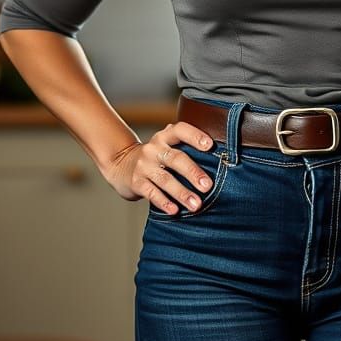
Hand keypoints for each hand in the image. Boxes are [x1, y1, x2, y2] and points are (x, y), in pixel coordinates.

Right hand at [101, 121, 215, 213]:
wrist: (121, 164)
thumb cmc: (156, 157)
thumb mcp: (167, 146)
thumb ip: (186, 147)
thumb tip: (220, 157)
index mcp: (165, 137)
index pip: (180, 130)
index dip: (195, 136)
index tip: (209, 146)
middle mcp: (153, 149)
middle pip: (175, 158)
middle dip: (192, 172)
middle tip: (207, 186)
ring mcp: (143, 166)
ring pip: (164, 179)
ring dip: (181, 193)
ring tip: (196, 204)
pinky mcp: (136, 182)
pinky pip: (151, 193)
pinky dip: (164, 202)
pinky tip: (175, 210)